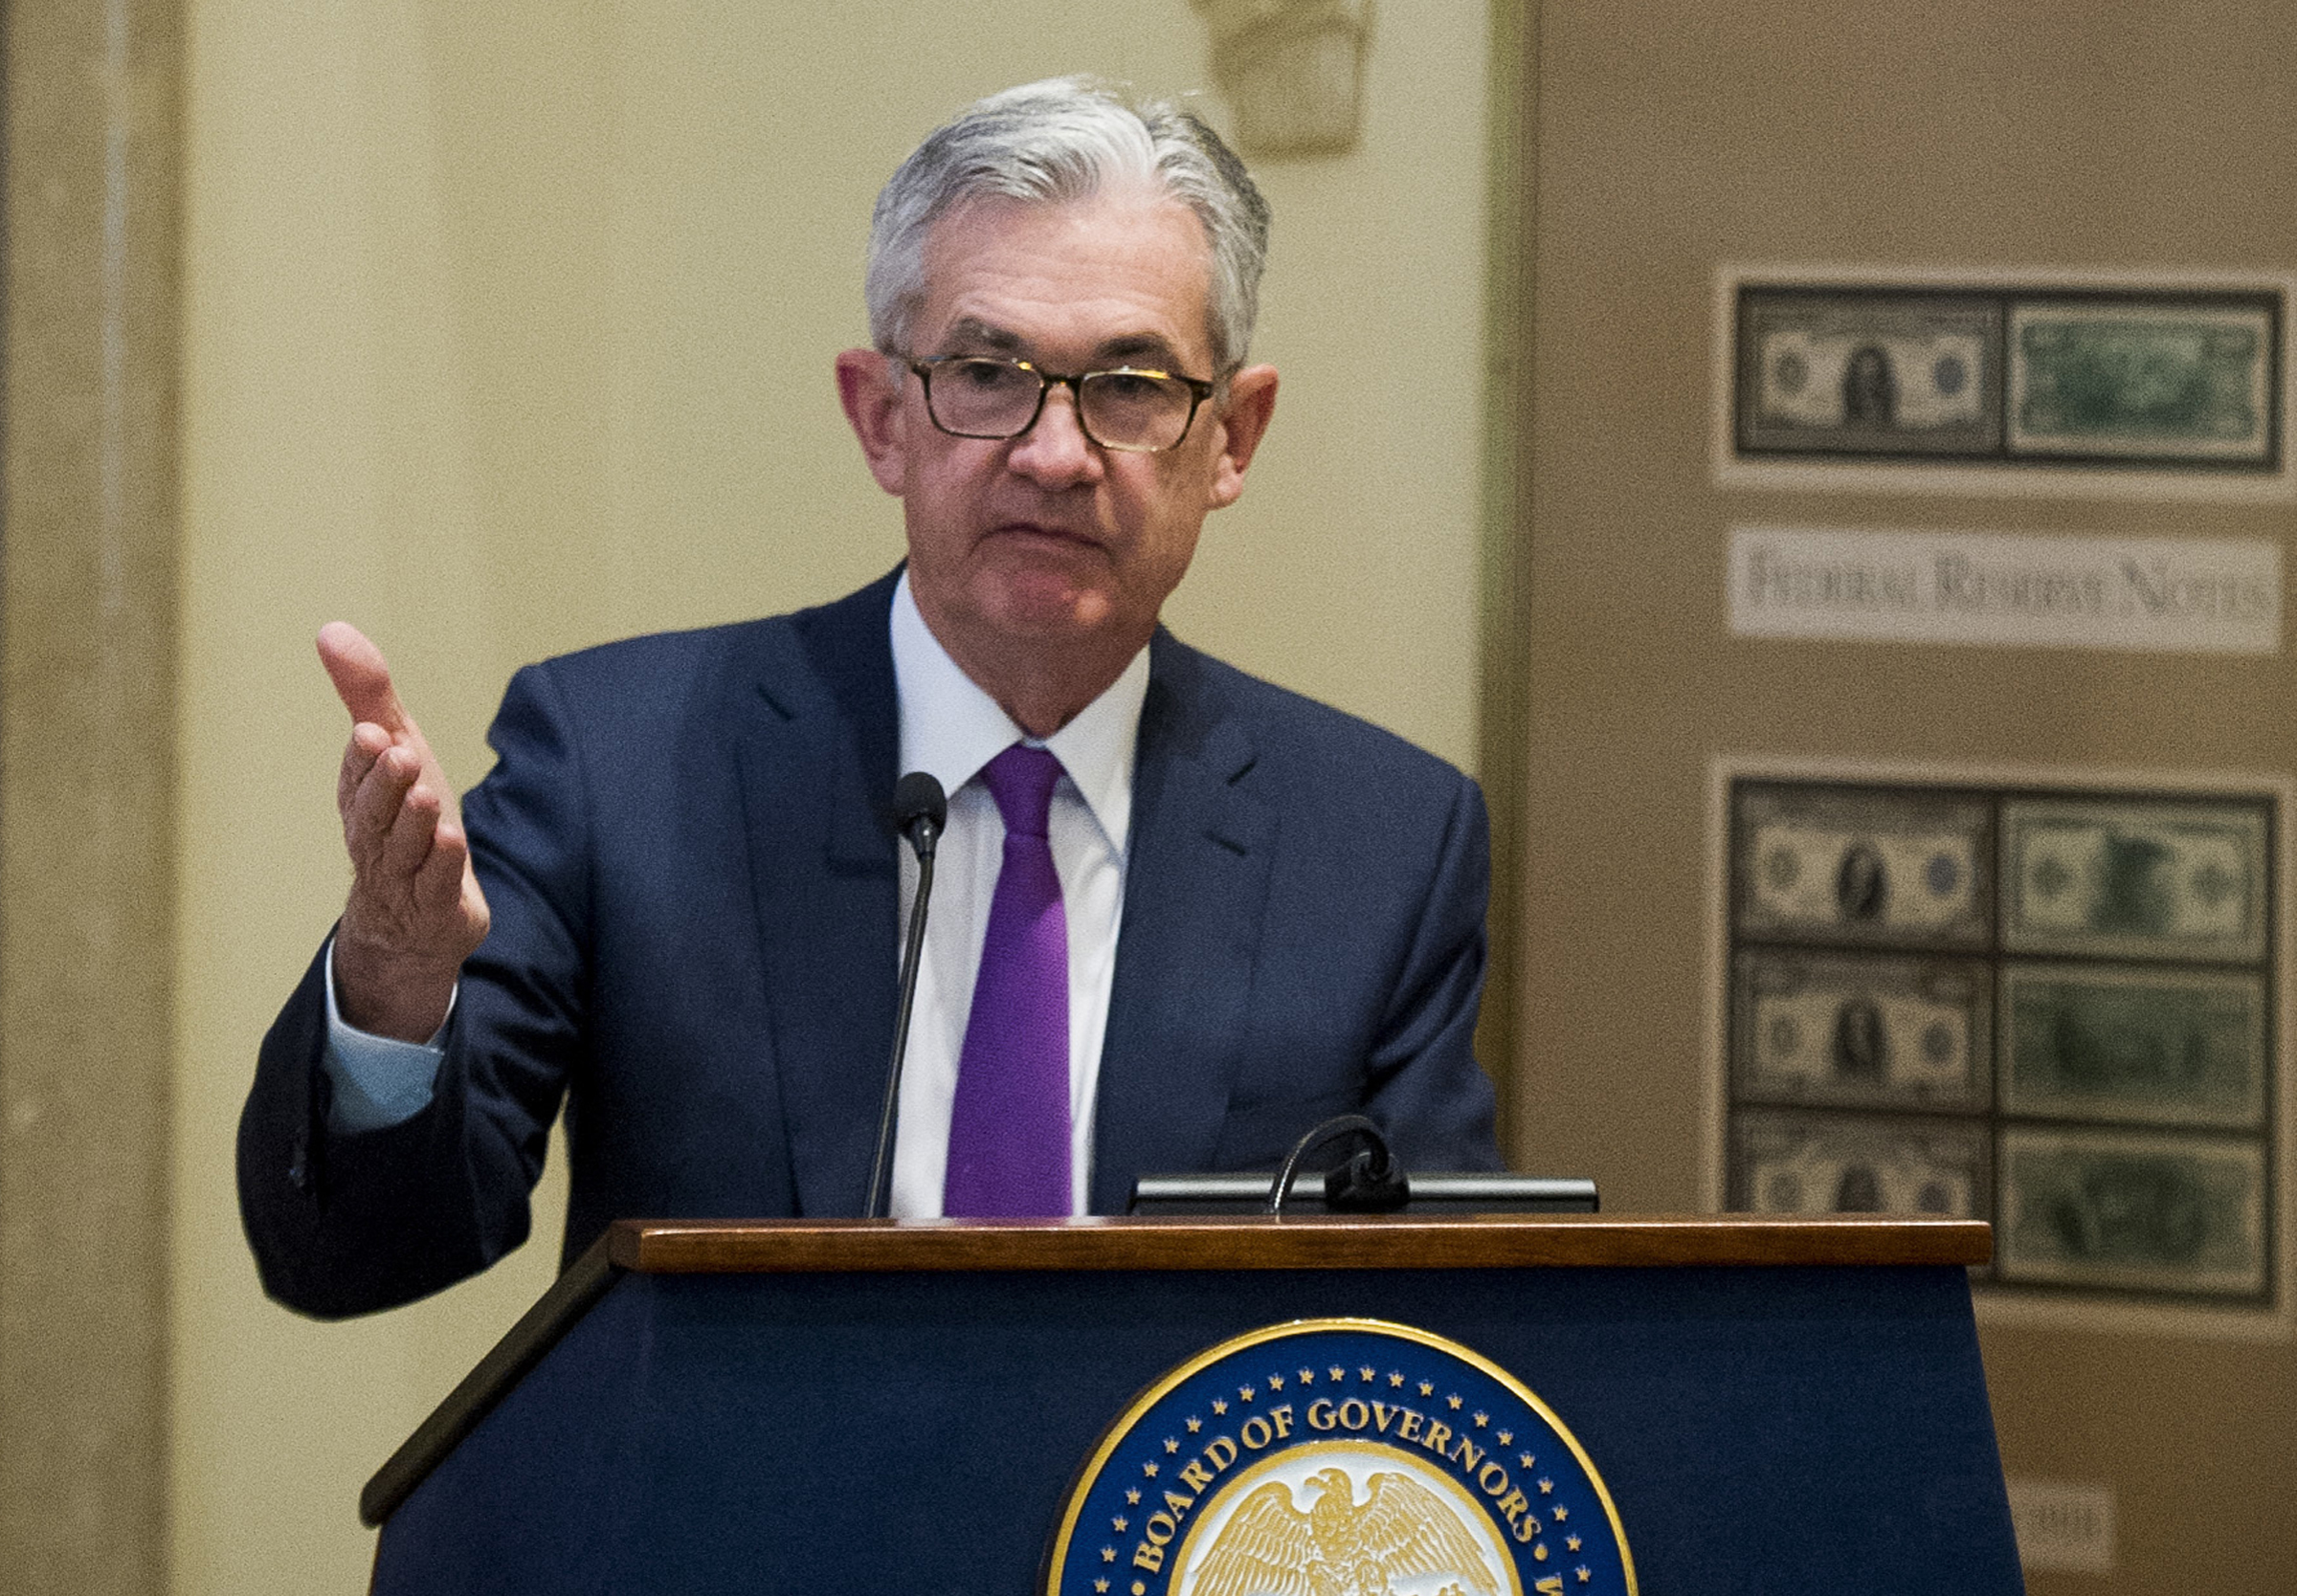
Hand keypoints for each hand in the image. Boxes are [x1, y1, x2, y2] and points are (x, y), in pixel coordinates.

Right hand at [318, 623, 490, 1040]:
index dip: (364, 758)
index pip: (358, 776)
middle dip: (385, 783)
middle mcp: (373, 839)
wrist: (417, 919)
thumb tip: (330, 629)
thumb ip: (368, 695)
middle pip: (374, 813)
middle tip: (396, 752)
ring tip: (426, 795)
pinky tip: (451, 842)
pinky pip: (433, 888)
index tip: (372, 732)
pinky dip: (440, 867)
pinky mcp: (433, 910)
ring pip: (402, 850)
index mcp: (360, 800)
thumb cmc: (406, 821)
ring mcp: (401, 879)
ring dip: (414, 822)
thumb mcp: (396, 752)